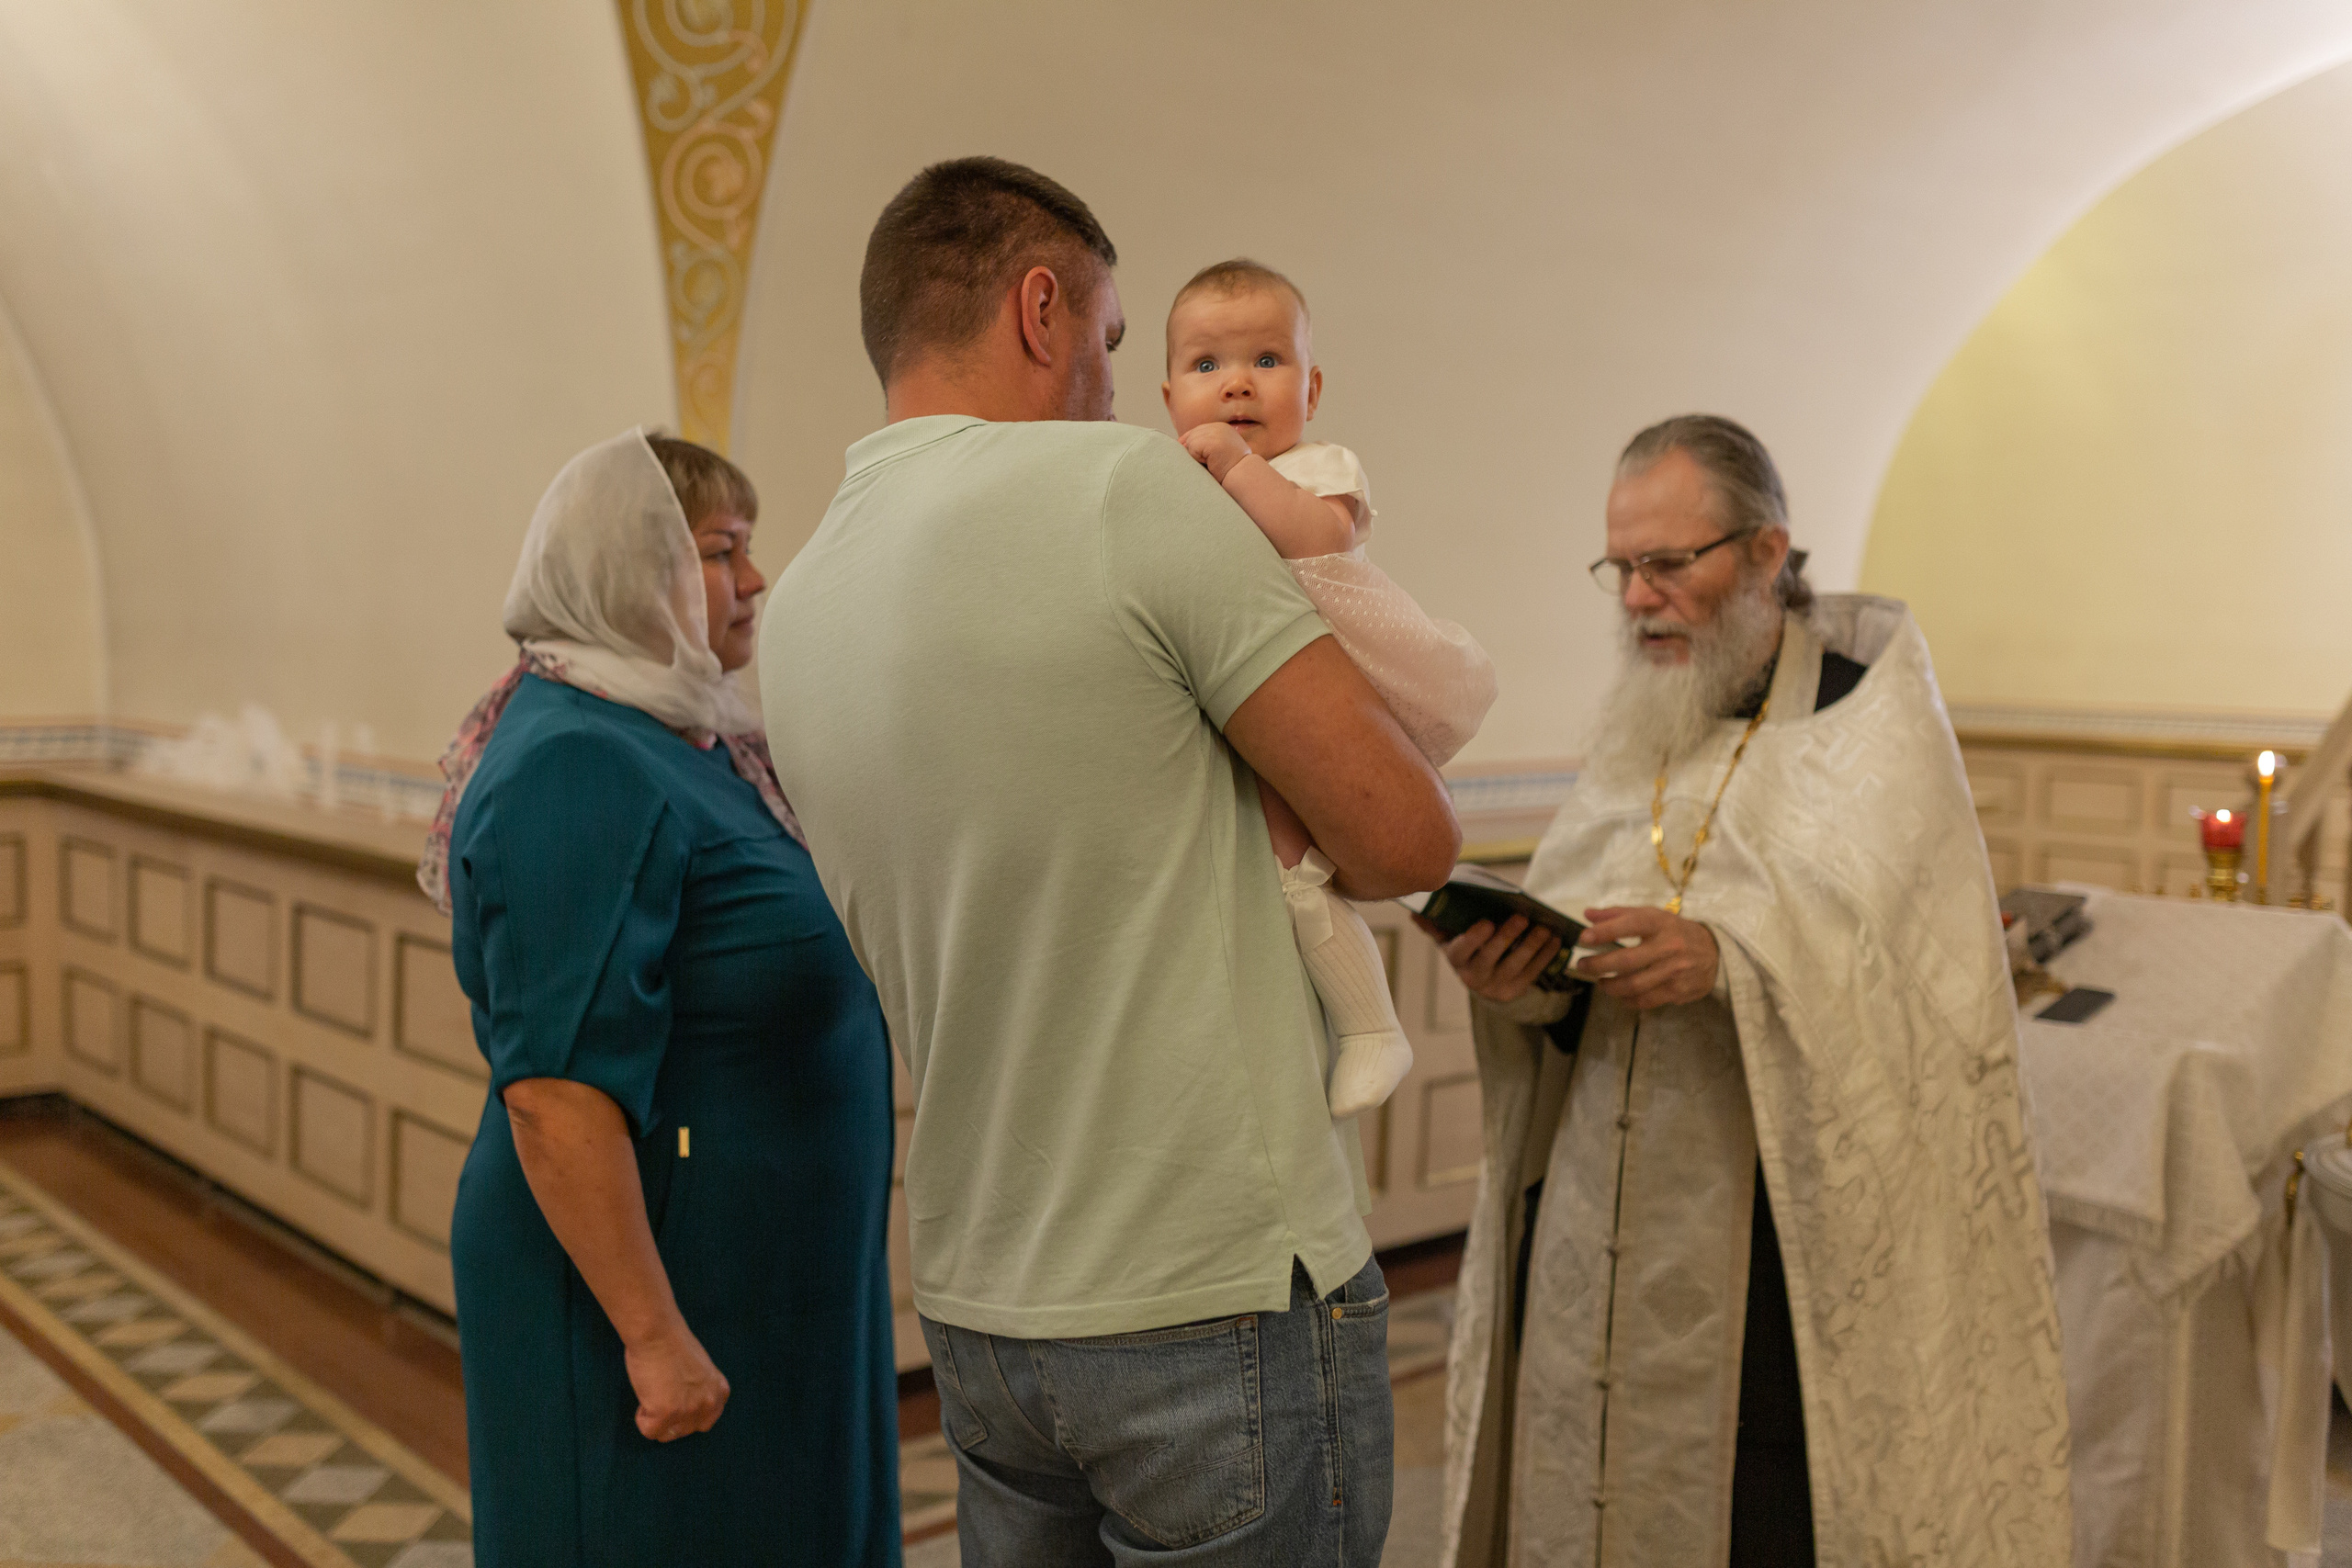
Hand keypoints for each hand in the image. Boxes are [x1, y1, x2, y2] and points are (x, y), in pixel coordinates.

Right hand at [624, 1320, 729, 1441]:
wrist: (657, 1333)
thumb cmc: (673, 1344)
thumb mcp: (700, 1371)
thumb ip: (699, 1392)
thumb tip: (686, 1413)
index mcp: (719, 1393)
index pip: (704, 1423)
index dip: (685, 1415)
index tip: (674, 1400)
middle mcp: (708, 1404)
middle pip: (684, 1431)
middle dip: (670, 1419)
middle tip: (660, 1394)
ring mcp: (688, 1411)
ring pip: (667, 1435)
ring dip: (656, 1419)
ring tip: (653, 1392)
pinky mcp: (666, 1414)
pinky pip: (649, 1432)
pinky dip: (642, 1418)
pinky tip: (645, 1395)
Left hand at [1179, 421, 1255, 483]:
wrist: (1244, 475)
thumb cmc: (1231, 469)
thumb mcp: (1220, 451)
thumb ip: (1207, 443)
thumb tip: (1183, 443)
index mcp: (1223, 428)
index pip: (1199, 429)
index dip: (1188, 439)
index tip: (1181, 447)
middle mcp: (1219, 427)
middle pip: (1193, 434)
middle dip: (1192, 448)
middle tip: (1203, 460)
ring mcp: (1216, 433)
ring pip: (1191, 441)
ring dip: (1196, 455)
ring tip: (1210, 462)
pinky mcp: (1211, 441)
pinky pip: (1192, 447)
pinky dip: (1197, 457)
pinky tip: (1209, 462)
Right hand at [1417, 913, 1563, 1004]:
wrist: (1482, 980)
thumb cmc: (1465, 949)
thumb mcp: (1448, 938)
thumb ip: (1434, 924)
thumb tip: (1414, 911)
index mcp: (1456, 959)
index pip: (1462, 949)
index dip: (1474, 938)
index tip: (1488, 922)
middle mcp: (1473, 977)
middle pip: (1491, 957)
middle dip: (1507, 937)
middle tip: (1522, 917)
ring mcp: (1495, 986)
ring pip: (1515, 965)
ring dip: (1532, 946)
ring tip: (1545, 928)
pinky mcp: (1514, 991)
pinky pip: (1532, 973)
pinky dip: (1545, 957)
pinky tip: (1555, 941)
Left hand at [1572, 906, 1718, 1009]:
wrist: (1715, 952)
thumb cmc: (1675, 931)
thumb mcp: (1652, 916)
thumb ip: (1619, 914)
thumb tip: (1588, 914)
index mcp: (1661, 923)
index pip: (1631, 924)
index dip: (1606, 931)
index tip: (1584, 938)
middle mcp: (1669, 946)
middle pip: (1628, 960)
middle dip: (1599, 965)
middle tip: (1583, 966)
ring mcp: (1675, 971)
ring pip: (1634, 985)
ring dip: (1611, 986)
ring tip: (1600, 983)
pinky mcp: (1679, 991)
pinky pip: (1646, 1000)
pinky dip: (1628, 1000)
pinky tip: (1619, 995)